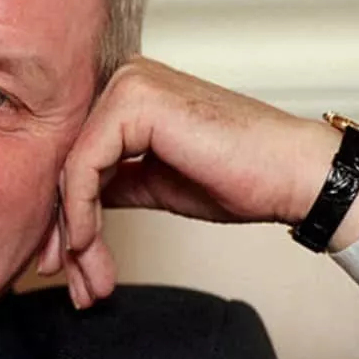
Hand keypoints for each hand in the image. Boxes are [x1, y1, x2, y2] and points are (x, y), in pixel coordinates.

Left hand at [36, 56, 358, 308]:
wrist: (293, 176)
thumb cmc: (237, 177)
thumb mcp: (153, 181)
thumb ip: (110, 181)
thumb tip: (65, 204)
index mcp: (127, 91)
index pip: (76, 155)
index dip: (67, 213)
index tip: (68, 263)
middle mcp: (122, 77)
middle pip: (68, 162)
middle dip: (66, 230)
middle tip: (71, 280)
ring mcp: (126, 83)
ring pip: (71, 168)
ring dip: (74, 232)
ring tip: (87, 280)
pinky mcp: (132, 101)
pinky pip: (84, 165)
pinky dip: (80, 211)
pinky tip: (88, 245)